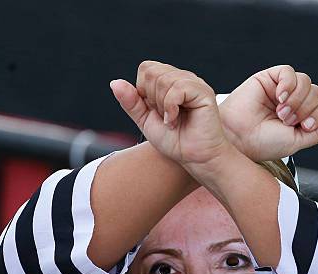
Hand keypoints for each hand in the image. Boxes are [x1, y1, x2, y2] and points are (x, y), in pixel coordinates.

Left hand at [110, 61, 228, 166]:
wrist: (195, 159)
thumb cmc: (176, 142)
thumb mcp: (146, 121)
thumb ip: (131, 102)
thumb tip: (114, 82)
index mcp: (170, 82)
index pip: (146, 69)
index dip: (143, 92)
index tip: (156, 112)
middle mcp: (182, 78)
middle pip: (151, 72)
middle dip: (152, 99)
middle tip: (165, 118)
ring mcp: (194, 83)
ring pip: (163, 79)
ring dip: (162, 106)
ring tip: (172, 121)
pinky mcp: (203, 92)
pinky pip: (177, 88)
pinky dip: (170, 108)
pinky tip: (176, 120)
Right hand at [219, 65, 317, 160]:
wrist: (239, 138)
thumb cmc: (262, 144)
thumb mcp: (295, 142)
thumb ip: (317, 134)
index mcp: (298, 118)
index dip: (317, 116)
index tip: (303, 127)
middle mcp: (291, 103)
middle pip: (315, 93)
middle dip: (306, 108)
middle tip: (288, 120)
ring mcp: (280, 90)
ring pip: (305, 82)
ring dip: (298, 98)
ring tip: (282, 112)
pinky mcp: (268, 78)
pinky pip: (289, 72)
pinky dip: (289, 84)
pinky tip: (280, 96)